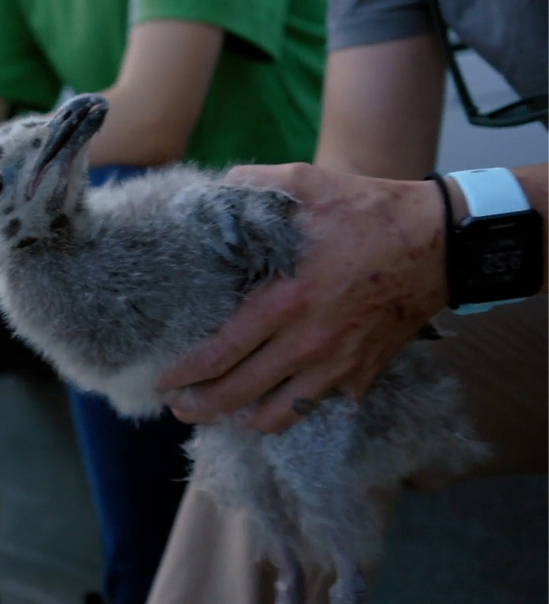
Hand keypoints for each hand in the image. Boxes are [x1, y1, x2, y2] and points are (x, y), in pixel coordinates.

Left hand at [157, 163, 448, 432]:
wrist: (439, 243)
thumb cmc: (367, 212)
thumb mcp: (304, 183)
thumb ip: (251, 186)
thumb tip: (208, 193)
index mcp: (285, 300)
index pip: (222, 352)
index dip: (187, 373)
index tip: (163, 381)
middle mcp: (307, 342)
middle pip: (241, 394)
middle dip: (202, 407)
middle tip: (178, 409)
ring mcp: (337, 365)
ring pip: (280, 415)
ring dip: (243, 420)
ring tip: (222, 416)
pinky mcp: (362, 374)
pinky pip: (319, 407)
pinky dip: (292, 413)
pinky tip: (273, 406)